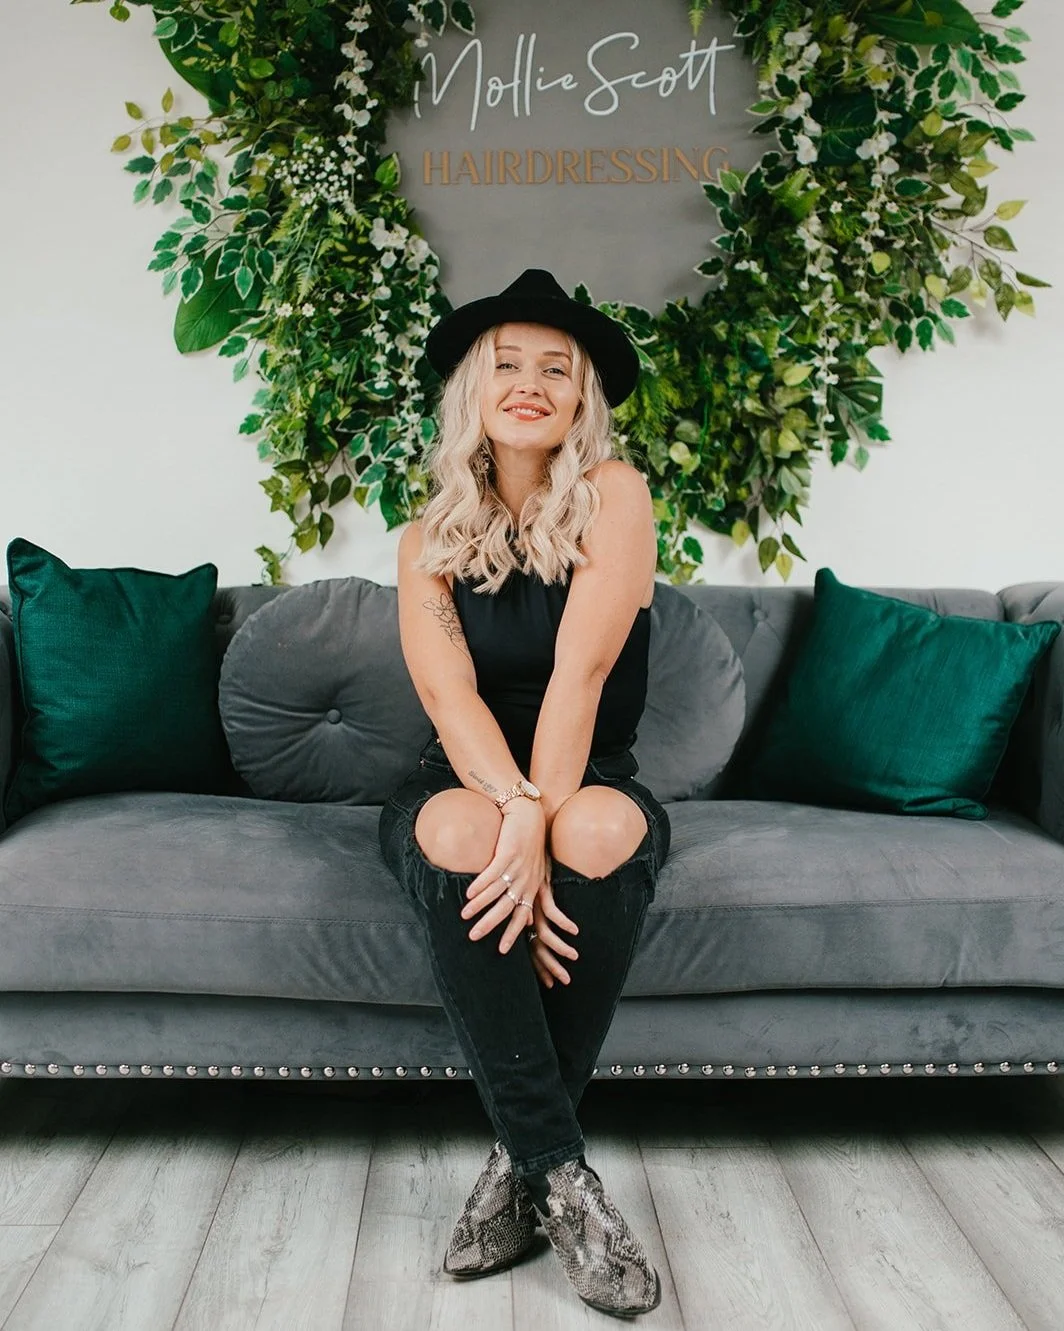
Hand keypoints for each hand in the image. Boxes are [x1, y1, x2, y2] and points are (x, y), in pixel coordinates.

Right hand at [460, 798, 546, 952]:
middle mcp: (526, 879)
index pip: (522, 915)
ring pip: (496, 892)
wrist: (528, 814)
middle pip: (507, 908)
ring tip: (464, 915)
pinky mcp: (508, 852)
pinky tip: (467, 893)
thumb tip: (530, 920)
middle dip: (490, 924)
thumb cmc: (530, 843)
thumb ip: (531, 895)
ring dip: (479, 905)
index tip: (501, 951)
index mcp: (532, 886)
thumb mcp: (536, 872)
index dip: (512, 933)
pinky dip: (480, 885)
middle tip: (474, 937)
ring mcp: (517, 866)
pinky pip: (492, 873)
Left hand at [528, 877, 579, 987]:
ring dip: (558, 947)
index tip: (551, 985)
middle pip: (537, 948)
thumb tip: (532, 925)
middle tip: (562, 982)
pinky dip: (563, 922)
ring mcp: (533, 904)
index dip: (540, 969)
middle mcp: (526, 914)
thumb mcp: (526, 891)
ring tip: (574, 957)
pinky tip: (575, 931)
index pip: (531, 951)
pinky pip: (552, 910)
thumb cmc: (524, 866)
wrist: (520, 840)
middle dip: (548, 966)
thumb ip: (529, 908)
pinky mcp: (540, 889)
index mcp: (523, 919)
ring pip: (544, 933)